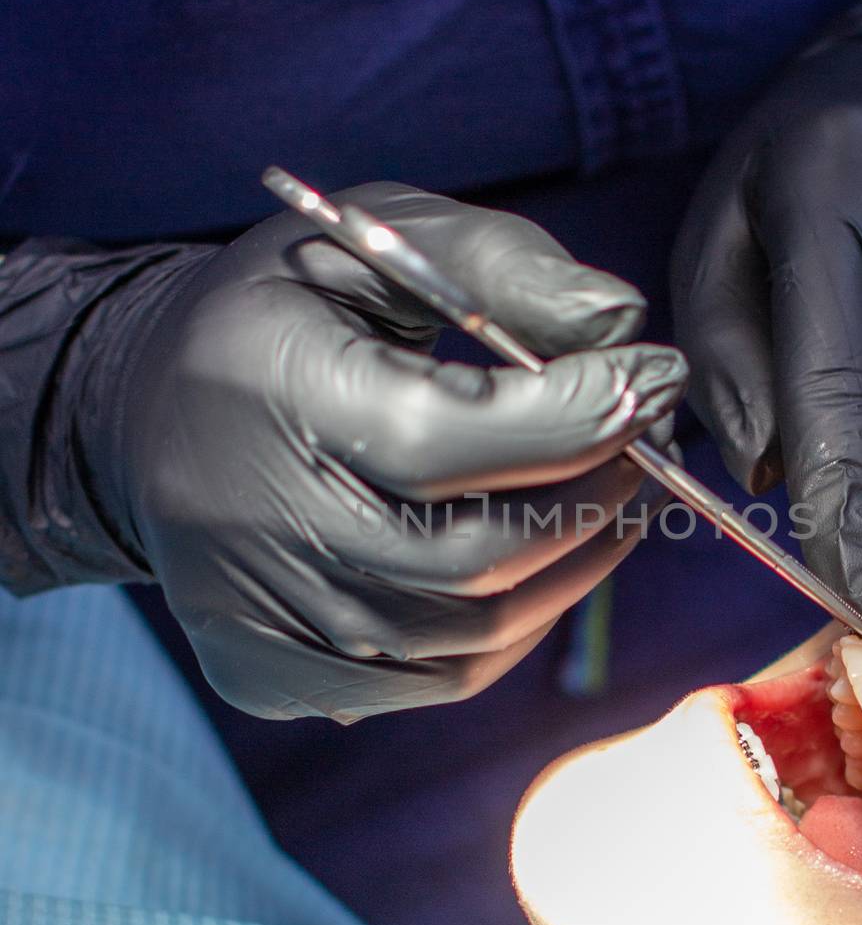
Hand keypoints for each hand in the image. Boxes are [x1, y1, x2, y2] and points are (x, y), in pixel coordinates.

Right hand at [93, 183, 686, 718]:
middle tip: (646, 440)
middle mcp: (245, 521)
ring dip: (573, 568)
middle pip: (468, 557)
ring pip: (467, 636)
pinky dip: (513, 630)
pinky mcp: (263, 671)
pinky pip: (434, 682)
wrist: (148, 412)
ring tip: (612, 496)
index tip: (652, 377)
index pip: (440, 439)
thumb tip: (619, 327)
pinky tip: (540, 564)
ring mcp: (251, 615)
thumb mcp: (376, 242)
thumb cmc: (286, 315)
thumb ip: (497, 266)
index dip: (571, 419)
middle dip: (592, 497)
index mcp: (263, 391)